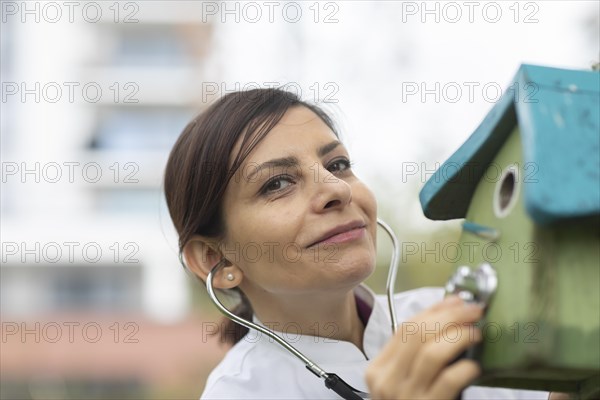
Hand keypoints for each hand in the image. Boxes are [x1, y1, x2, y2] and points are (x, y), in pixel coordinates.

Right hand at [365, 296, 483, 399]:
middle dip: (449, 315)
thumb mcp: (404, 383)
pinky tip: (475, 367)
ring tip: (476, 334)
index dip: (434, 310)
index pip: (405, 328)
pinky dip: (464, 368)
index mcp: (378, 370)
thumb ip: (415, 356)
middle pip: (417, 333)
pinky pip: (448, 381)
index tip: (456, 300)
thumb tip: (448, 318)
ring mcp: (405, 396)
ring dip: (458, 336)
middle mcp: (387, 381)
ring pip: (431, 352)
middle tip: (473, 310)